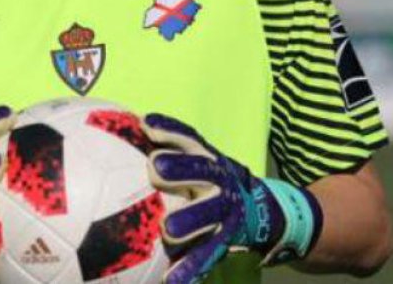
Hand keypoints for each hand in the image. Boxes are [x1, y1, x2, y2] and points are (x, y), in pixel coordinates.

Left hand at [143, 113, 320, 283]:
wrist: (258, 210)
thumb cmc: (208, 178)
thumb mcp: (198, 156)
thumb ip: (169, 143)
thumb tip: (134, 124)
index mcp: (209, 158)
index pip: (190, 139)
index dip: (171, 130)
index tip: (148, 125)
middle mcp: (219, 181)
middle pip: (202, 172)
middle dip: (180, 168)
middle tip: (156, 167)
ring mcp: (224, 212)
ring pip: (207, 215)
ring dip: (189, 221)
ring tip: (168, 229)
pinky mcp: (223, 240)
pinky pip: (205, 254)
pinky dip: (190, 268)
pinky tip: (172, 280)